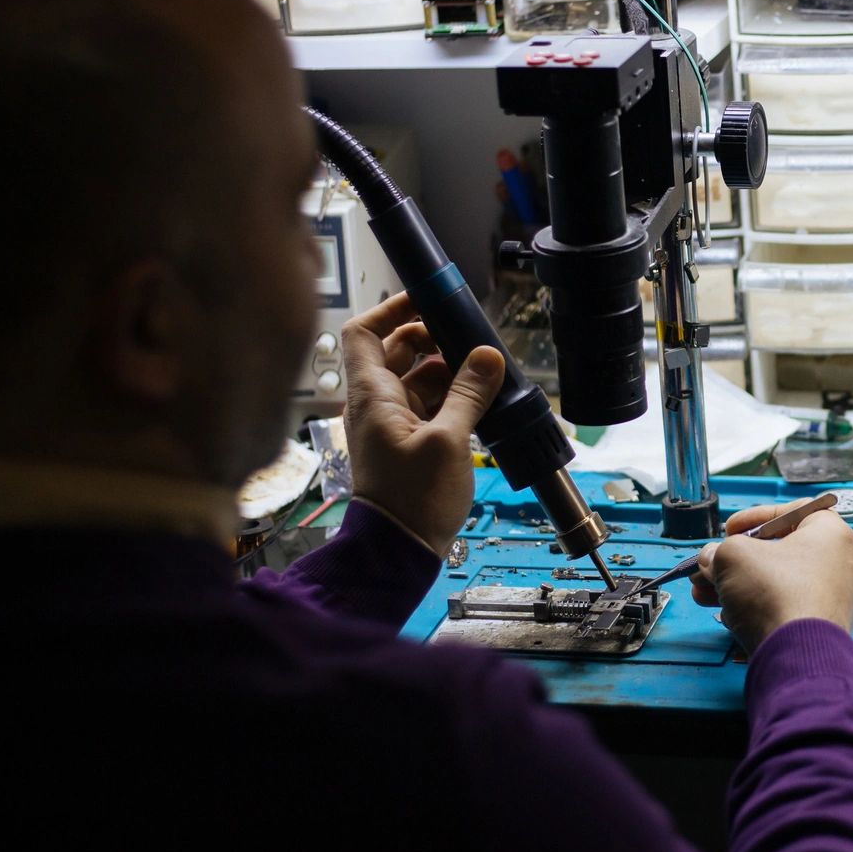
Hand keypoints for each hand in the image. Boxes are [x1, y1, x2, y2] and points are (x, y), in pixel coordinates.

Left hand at [341, 293, 504, 554]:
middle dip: (430, 339)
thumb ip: (468, 394)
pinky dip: (450, 396)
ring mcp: (391, 423)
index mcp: (372, 396)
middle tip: (465, 338)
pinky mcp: (408, 442)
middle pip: (395, 351)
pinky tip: (478, 399)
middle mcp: (375, 403)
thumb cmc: (413, 498)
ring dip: (446, 369)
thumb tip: (488, 355)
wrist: (398, 550)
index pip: (364, 332)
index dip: (392, 310)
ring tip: (481, 371)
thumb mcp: (449, 441)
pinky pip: (427, 404)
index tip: (427, 301)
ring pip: (416, 378)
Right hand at [691, 500, 852, 652]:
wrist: (797, 654)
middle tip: (710, 566)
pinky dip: (756, 608)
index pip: (792, 511)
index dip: (755, 517)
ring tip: (705, 593)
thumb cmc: (776, 594)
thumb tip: (711, 559)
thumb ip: (719, 551)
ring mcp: (833, 598)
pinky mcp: (821, 627)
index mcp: (830, 533)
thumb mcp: (732, 556)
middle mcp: (838, 563)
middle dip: (735, 561)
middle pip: (778, 552)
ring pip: (777, 583)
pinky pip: (785, 607)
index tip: (731, 529)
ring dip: (737, 585)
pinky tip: (728, 615)